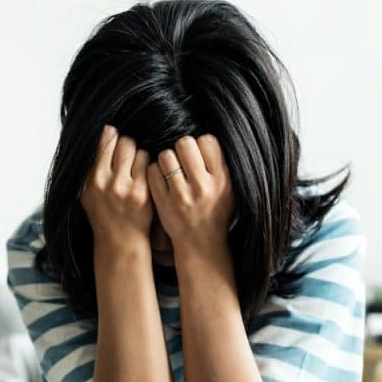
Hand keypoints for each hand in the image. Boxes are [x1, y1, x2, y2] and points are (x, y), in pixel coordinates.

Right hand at [80, 125, 151, 247]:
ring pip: (137, 150)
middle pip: (123, 142)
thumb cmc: (104, 214)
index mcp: (91, 180)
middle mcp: (106, 183)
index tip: (114, 137)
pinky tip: (143, 176)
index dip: (111, 135)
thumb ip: (91, 166)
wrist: (120, 241)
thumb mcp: (87, 193)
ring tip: (135, 167)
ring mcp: (126, 188)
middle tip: (127, 154)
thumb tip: (104, 131)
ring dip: (138, 155)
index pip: (104, 142)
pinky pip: (149, 164)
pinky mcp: (143, 193)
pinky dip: (147, 166)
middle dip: (127, 144)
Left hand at [146, 135, 234, 254]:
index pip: (207, 140)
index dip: (200, 144)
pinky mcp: (163, 203)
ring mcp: (181, 195)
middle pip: (184, 143)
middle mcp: (202, 186)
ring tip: (171, 170)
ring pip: (166, 155)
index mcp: (222, 179)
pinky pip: (152, 172)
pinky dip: (154, 172)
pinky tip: (161, 180)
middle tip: (182, 160)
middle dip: (181, 148)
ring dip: (166, 160)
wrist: (202, 244)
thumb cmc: (215, 212)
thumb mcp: (228, 189)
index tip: (198, 154)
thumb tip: (204, 138)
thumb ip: (220, 165)